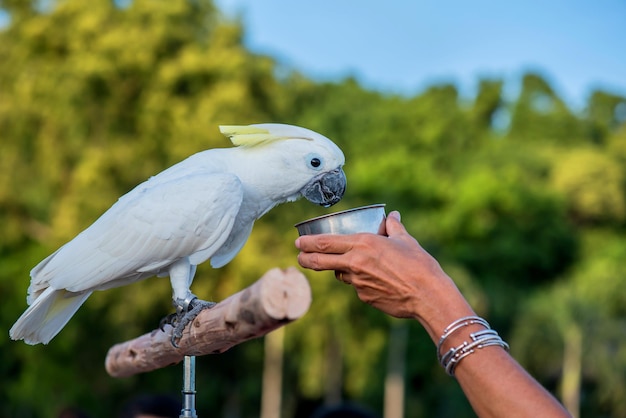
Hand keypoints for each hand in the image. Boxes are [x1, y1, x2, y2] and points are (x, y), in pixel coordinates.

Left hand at [296, 211, 471, 329]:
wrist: (428, 295)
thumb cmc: (419, 265)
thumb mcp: (406, 241)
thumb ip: (394, 227)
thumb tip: (392, 215)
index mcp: (363, 244)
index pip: (326, 243)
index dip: (309, 243)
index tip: (298, 242)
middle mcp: (356, 263)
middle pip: (321, 261)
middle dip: (306, 258)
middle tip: (299, 256)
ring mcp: (358, 283)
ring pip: (341, 275)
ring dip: (341, 270)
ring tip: (354, 265)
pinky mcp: (365, 298)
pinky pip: (358, 287)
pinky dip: (362, 282)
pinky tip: (378, 281)